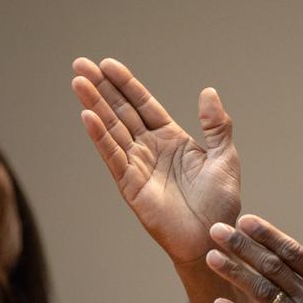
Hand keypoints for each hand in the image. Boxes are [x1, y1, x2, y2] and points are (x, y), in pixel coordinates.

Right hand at [72, 57, 240, 263]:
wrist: (213, 238)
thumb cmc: (220, 204)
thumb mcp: (224, 158)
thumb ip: (216, 126)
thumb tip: (208, 91)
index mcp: (171, 139)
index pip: (143, 105)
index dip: (126, 84)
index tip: (108, 64)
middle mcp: (150, 149)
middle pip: (121, 111)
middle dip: (102, 88)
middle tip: (80, 64)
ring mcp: (138, 166)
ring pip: (112, 129)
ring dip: (95, 106)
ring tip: (78, 82)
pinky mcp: (131, 186)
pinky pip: (113, 157)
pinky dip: (100, 137)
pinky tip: (88, 116)